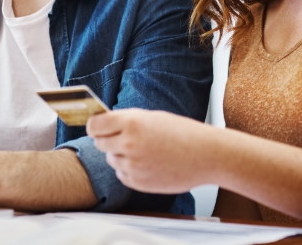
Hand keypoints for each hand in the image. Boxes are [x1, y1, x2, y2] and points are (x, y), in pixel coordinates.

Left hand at [87, 108, 213, 193]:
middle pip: (100, 143)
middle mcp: (128, 144)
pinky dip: (129, 170)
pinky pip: (122, 174)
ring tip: (144, 152)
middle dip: (109, 140)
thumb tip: (102, 124)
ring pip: (111, 160)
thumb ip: (126, 121)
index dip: (96, 126)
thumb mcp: (153, 118)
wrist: (207, 156)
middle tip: (125, 138)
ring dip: (121, 156)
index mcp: (132, 123)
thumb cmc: (183, 133)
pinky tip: (149, 164)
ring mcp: (132, 166)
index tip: (98, 127)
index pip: (95, 125)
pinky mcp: (138, 183)